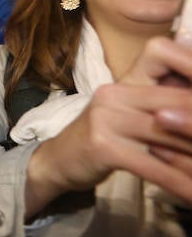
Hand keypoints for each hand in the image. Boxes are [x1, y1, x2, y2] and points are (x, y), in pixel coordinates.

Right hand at [26, 36, 191, 212]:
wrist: (58, 161)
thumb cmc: (104, 137)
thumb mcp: (133, 113)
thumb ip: (166, 102)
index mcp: (127, 79)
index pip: (162, 52)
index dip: (190, 62)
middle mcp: (116, 92)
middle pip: (177, 100)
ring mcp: (107, 118)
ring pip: (170, 134)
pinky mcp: (103, 147)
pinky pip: (153, 167)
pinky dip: (180, 183)